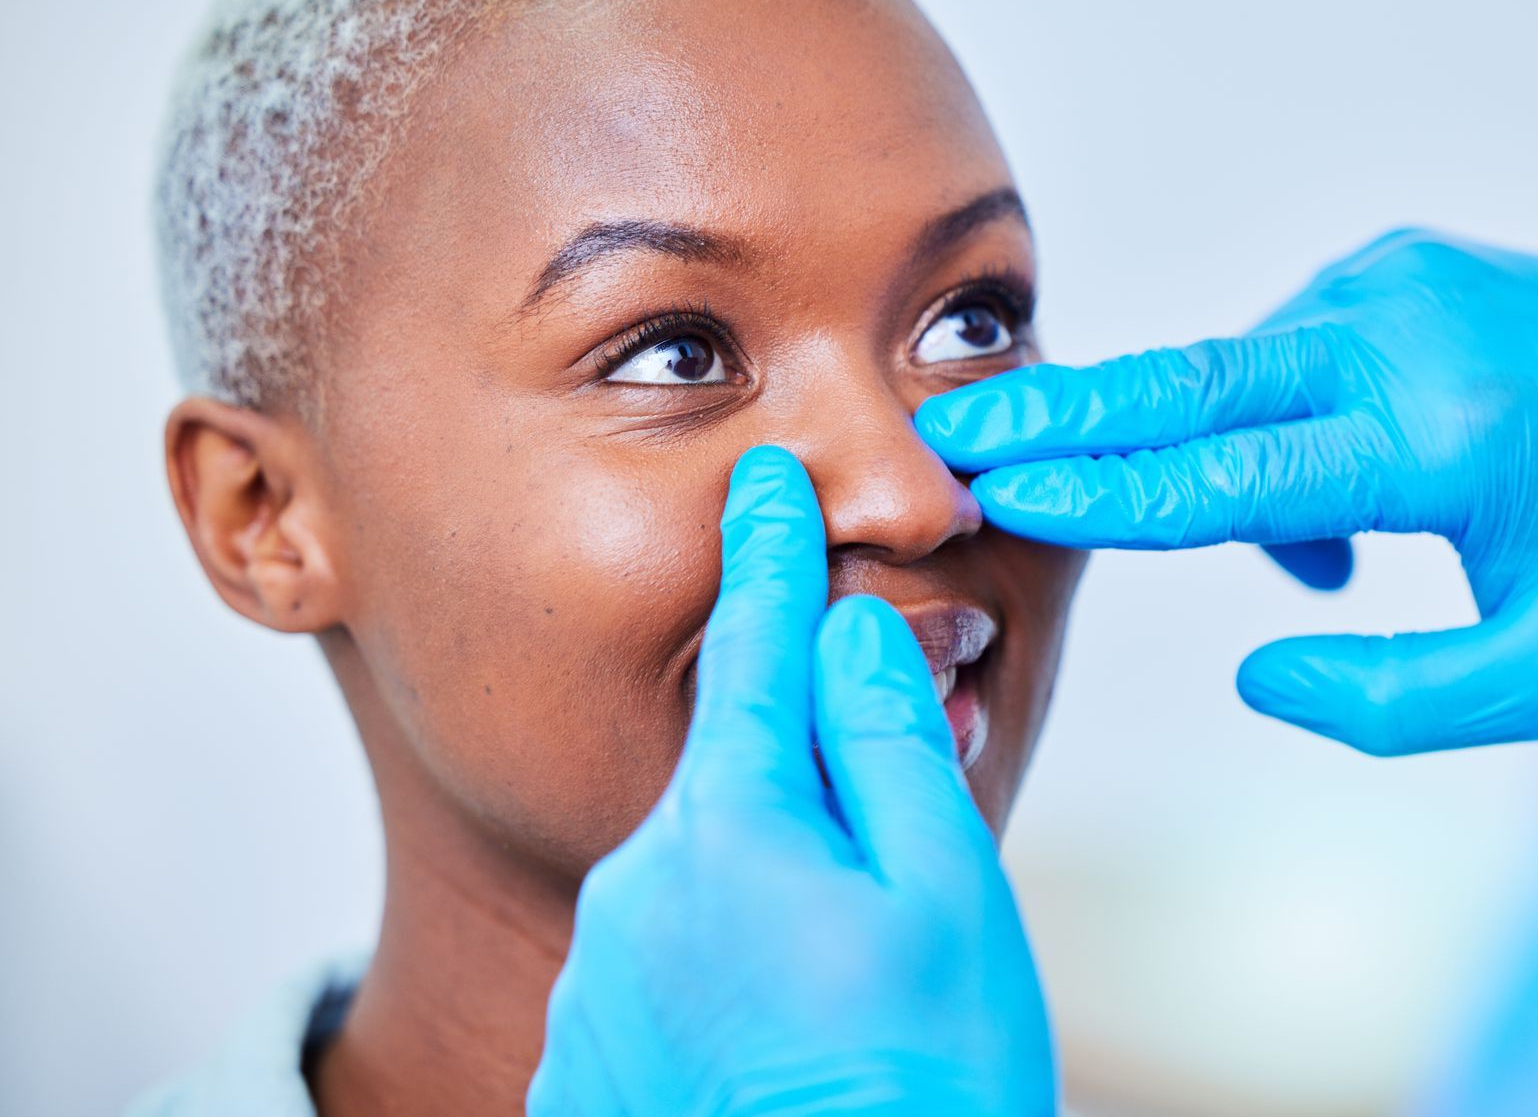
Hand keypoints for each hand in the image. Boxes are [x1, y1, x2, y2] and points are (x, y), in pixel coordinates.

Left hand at [528, 446, 1053, 1116]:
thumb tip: (849, 629)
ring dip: (781, 884)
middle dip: (812, 772)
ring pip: (710, 873)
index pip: (752, 647)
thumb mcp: (943, 894)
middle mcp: (638, 884)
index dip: (766, 554)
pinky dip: (736, 969)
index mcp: (728, 823)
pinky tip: (793, 1036)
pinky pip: (675, 963)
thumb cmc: (918, 1086)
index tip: (761, 481)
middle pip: (737, 771)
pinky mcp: (594, 1058)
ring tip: (859, 987)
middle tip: (899, 851)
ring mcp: (607, 978)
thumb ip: (888, 744)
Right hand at [915, 229, 1537, 754]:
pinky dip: (1279, 424)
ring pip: (1236, 378)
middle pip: (1187, 382)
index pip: (1225, 476)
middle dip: (1061, 413)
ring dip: (1218, 462)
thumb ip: (1394, 702)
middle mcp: (1402, 335)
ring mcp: (1397, 283)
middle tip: (955, 432)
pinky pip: (1287, 351)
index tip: (995, 488)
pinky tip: (1350, 495)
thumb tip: (1259, 670)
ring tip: (1324, 560)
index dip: (1101, 491)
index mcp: (1437, 439)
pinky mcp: (1398, 265)